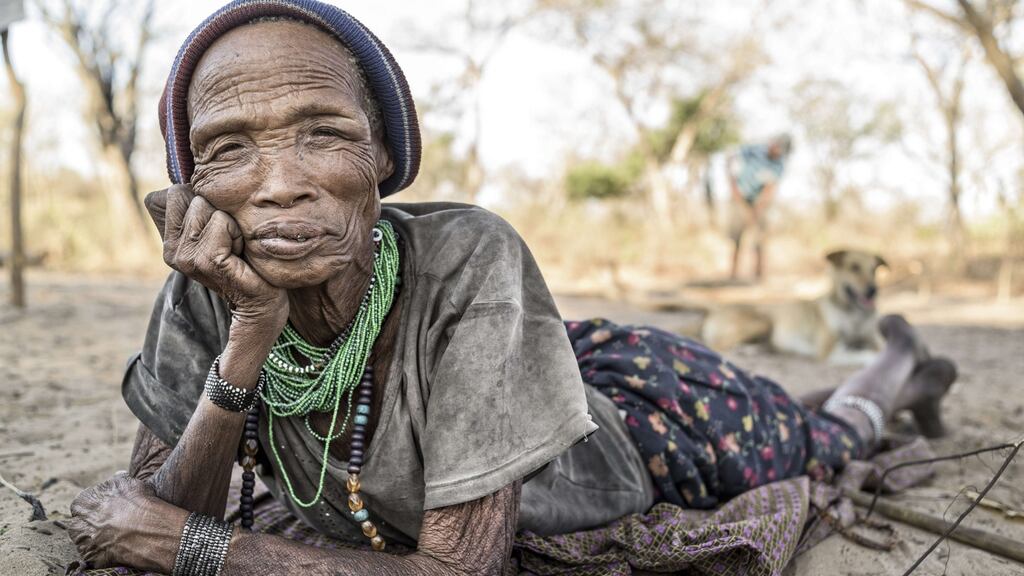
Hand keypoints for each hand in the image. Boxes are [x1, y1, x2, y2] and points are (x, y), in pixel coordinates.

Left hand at [68, 474, 186, 571]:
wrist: (150, 530)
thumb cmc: (141, 504)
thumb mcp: (130, 483)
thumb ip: (117, 481)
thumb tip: (117, 477)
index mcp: (84, 500)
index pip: (82, 502)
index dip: (95, 505)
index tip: (107, 508)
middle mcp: (79, 520)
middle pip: (78, 521)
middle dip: (89, 522)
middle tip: (109, 523)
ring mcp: (83, 541)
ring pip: (81, 539)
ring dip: (92, 537)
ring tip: (112, 535)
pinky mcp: (91, 557)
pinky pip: (91, 555)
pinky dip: (100, 552)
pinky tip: (115, 546)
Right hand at [145, 185, 288, 331]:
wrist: (261, 301)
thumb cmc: (245, 260)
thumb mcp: (218, 229)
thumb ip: (199, 206)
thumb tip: (188, 177)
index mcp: (170, 240)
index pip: (175, 193)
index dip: (205, 203)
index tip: (219, 231)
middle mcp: (171, 249)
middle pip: (191, 195)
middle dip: (219, 212)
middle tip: (229, 241)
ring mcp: (185, 257)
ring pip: (206, 207)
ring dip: (230, 223)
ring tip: (236, 248)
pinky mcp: (205, 261)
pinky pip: (221, 223)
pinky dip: (237, 233)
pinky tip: (240, 255)